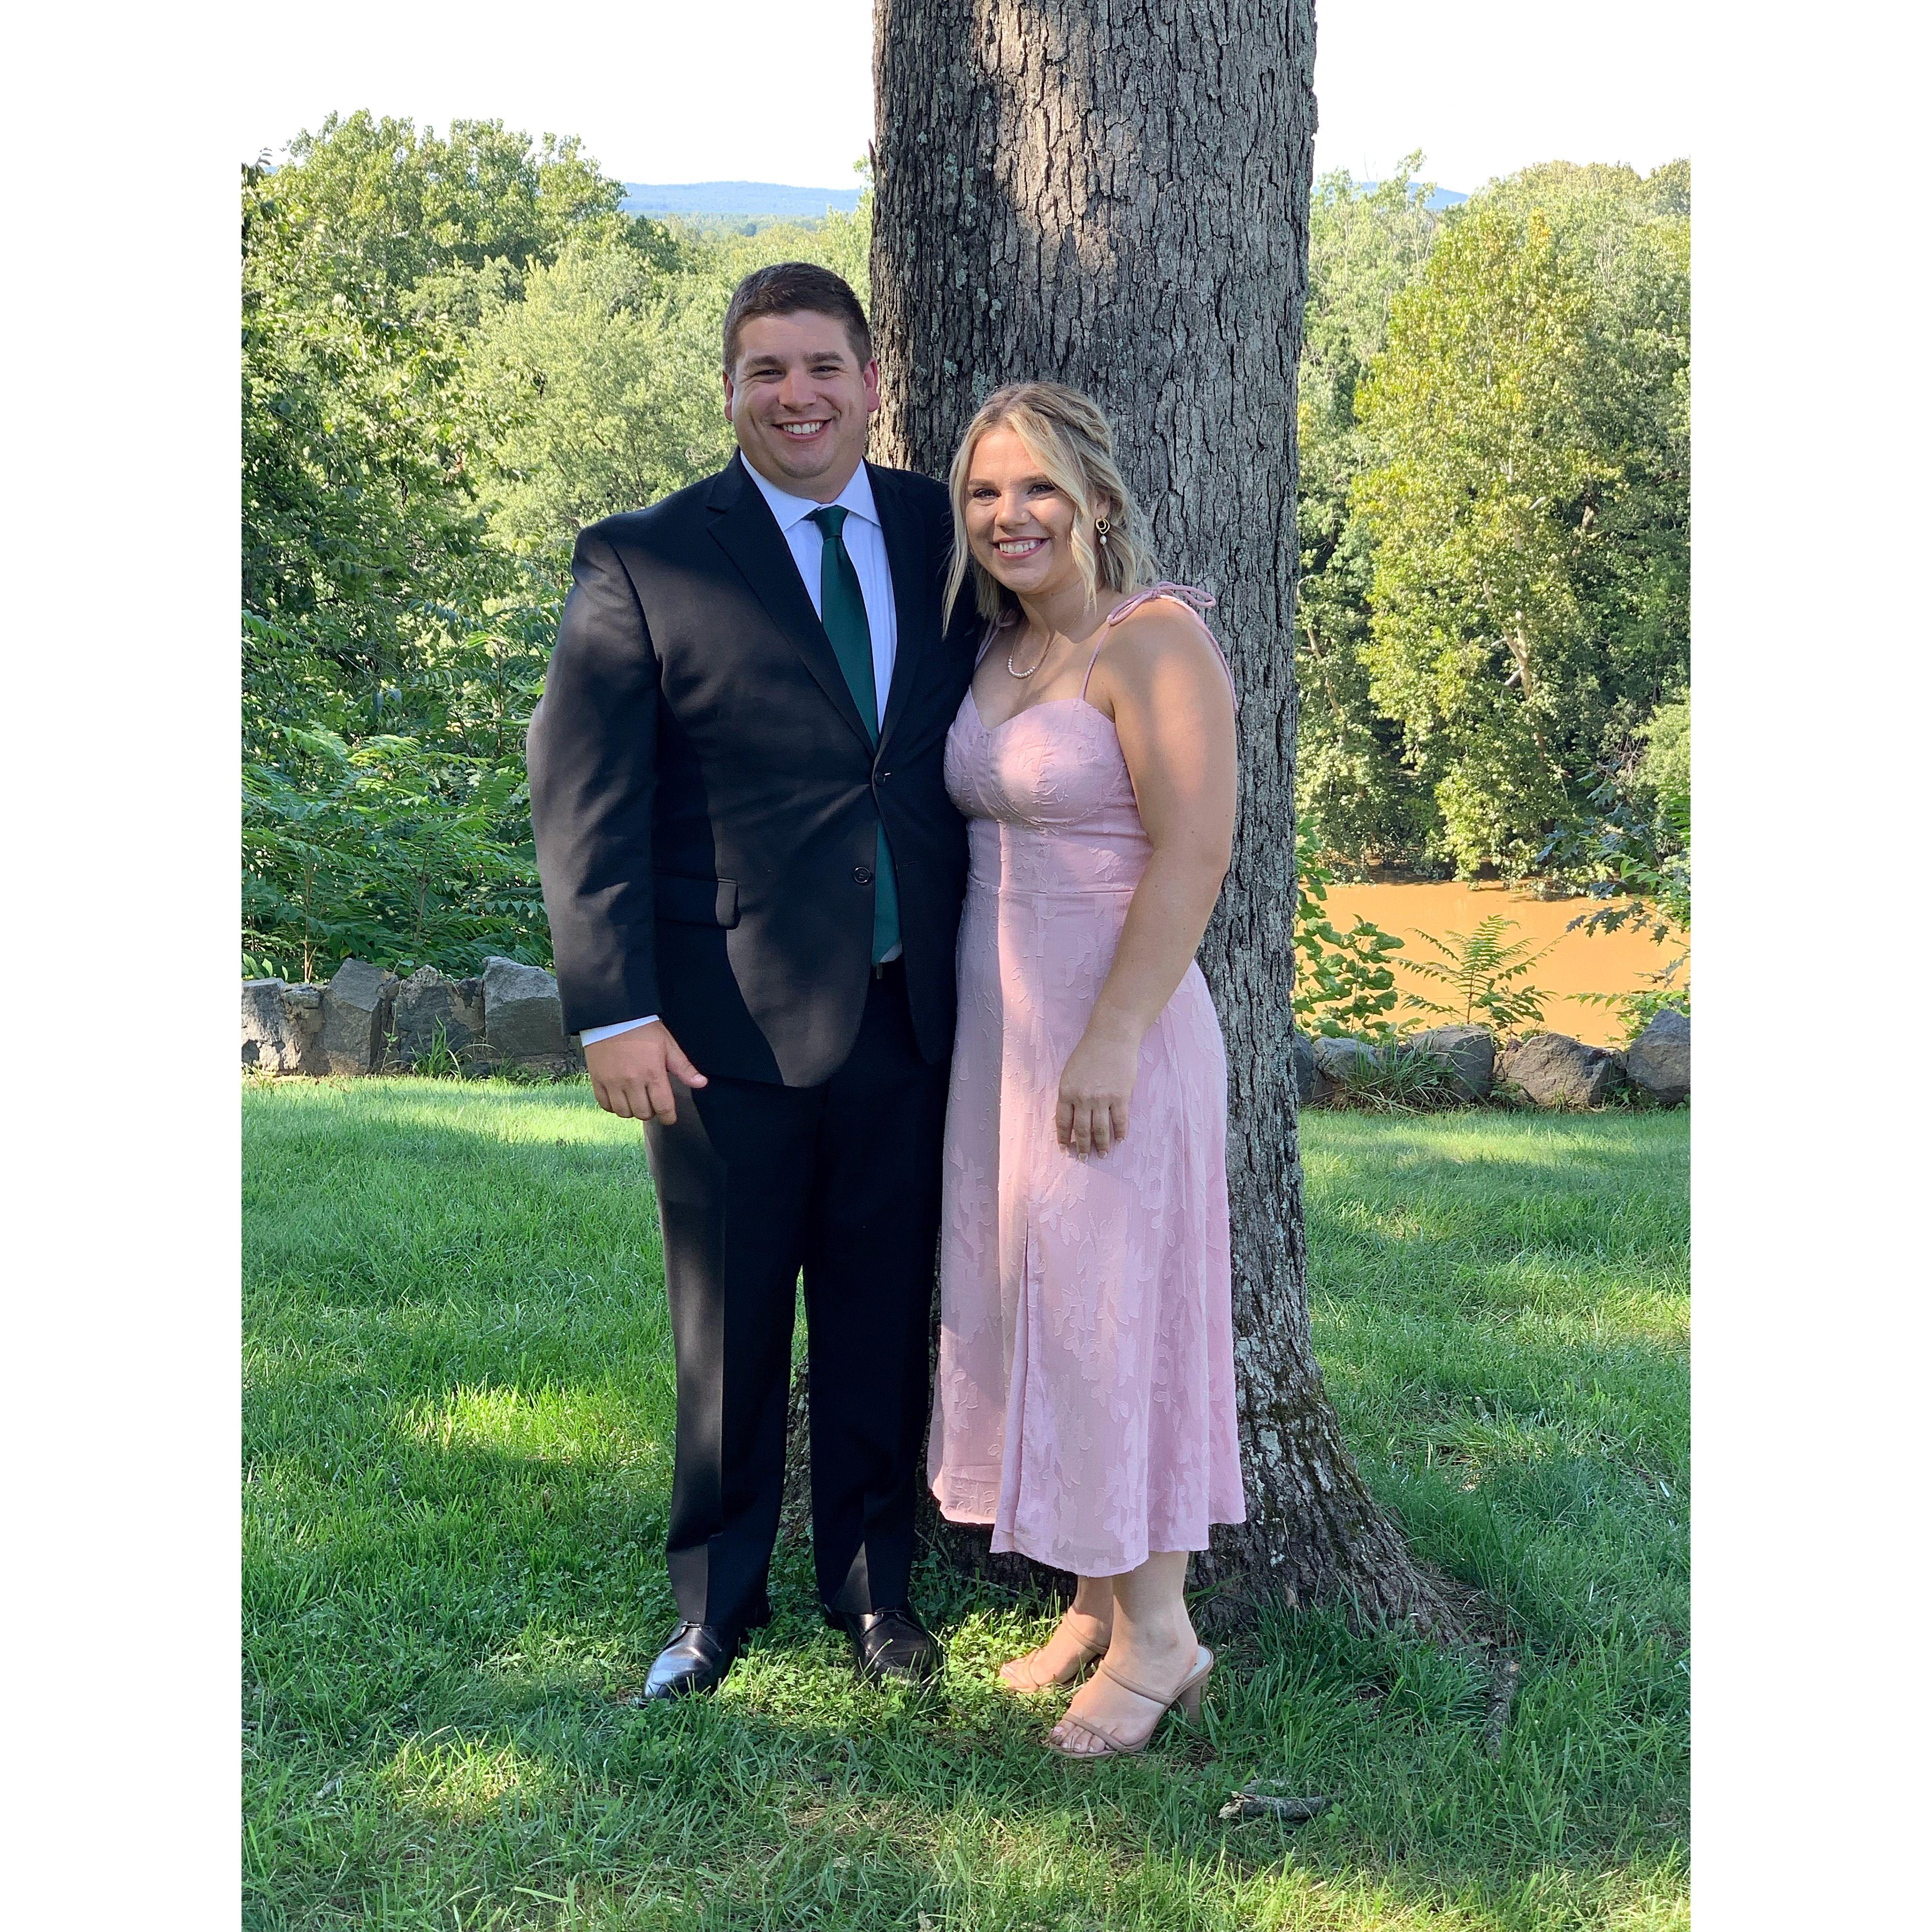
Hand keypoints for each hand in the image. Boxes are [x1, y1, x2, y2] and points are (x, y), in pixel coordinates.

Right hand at [584, 1021, 706, 1125]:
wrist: (613, 1015)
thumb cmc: (643, 1029)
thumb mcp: (668, 1045)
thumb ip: (684, 1068)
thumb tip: (701, 1083)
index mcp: (653, 1073)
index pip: (663, 1107)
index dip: (668, 1117)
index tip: (669, 1117)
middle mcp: (632, 1081)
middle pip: (643, 1113)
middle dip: (651, 1112)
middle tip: (652, 1103)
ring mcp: (612, 1082)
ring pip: (624, 1113)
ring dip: (632, 1111)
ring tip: (636, 1100)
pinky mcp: (597, 1080)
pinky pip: (605, 1105)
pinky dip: (614, 1106)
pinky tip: (620, 1097)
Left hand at [1056, 1023, 1139, 1156]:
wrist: (1111, 1037)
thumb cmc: (1089, 1052)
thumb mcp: (1070, 1073)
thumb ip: (1070, 1094)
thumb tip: (1073, 1117)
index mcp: (1066, 1092)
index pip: (1063, 1122)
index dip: (1064, 1138)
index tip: (1066, 1149)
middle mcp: (1082, 1098)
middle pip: (1082, 1130)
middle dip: (1083, 1147)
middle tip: (1085, 1158)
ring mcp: (1102, 1098)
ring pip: (1100, 1130)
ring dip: (1102, 1145)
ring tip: (1104, 1155)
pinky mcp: (1120, 1096)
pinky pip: (1120, 1120)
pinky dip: (1120, 1132)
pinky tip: (1120, 1139)